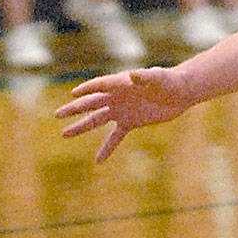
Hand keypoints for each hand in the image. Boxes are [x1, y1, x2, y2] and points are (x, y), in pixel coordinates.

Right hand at [56, 66, 193, 161]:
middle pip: (91, 103)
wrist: (180, 92)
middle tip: (57, 114)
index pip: (99, 86)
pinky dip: (106, 148)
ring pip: (97, 120)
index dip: (87, 89)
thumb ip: (145, 77)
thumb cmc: (170, 81)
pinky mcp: (131, 122)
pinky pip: (114, 137)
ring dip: (81, 127)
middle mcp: (117, 97)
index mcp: (121, 83)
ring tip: (64, 134)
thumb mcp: (159, 78)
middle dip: (74, 109)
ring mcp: (122, 110)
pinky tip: (97, 161)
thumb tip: (132, 75)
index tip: (73, 94)